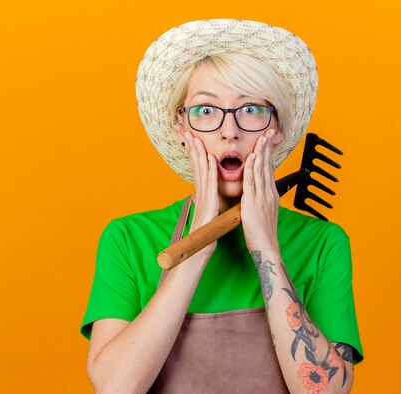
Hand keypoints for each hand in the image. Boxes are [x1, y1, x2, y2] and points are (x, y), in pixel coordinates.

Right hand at [183, 132, 218, 256]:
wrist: (197, 252)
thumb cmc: (204, 238)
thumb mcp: (209, 217)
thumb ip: (210, 207)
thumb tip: (211, 202)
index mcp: (202, 197)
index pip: (199, 172)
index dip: (196, 156)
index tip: (193, 141)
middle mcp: (201, 195)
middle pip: (197, 168)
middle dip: (194, 150)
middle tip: (189, 133)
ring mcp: (203, 199)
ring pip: (201, 172)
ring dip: (199, 154)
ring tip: (197, 139)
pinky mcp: (209, 206)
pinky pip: (209, 185)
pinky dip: (209, 171)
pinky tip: (209, 159)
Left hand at [241, 129, 280, 253]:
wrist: (266, 247)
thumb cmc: (263, 233)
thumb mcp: (264, 213)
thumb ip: (261, 201)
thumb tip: (258, 194)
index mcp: (271, 195)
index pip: (269, 169)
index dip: (268, 154)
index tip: (268, 141)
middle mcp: (269, 193)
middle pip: (268, 166)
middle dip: (268, 148)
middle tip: (269, 132)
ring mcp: (262, 197)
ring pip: (262, 170)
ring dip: (262, 152)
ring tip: (262, 137)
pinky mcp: (254, 203)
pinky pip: (253, 181)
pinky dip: (253, 168)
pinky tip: (253, 157)